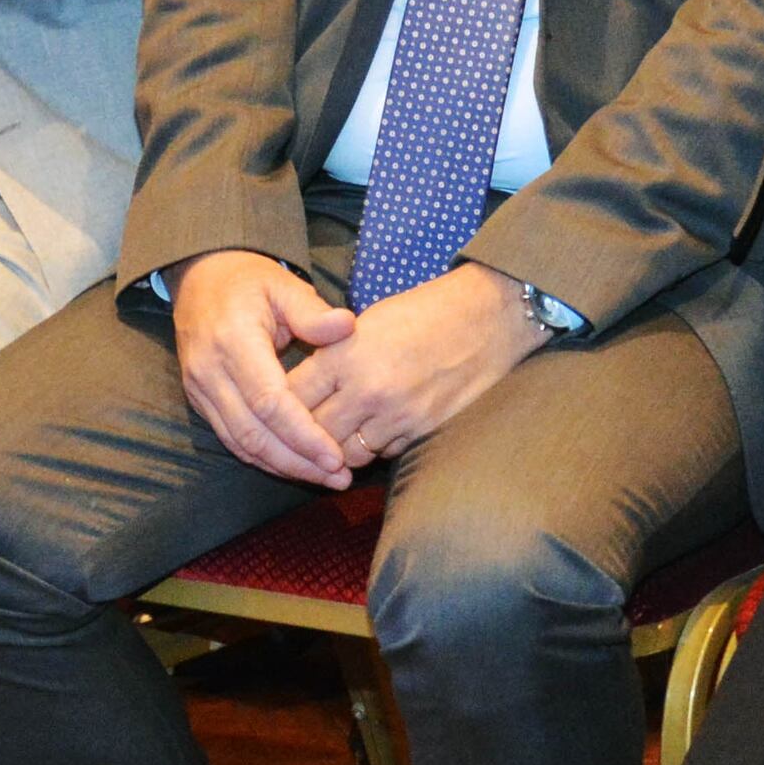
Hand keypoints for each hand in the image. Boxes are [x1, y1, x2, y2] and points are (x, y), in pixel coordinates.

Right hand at [174, 247, 360, 491]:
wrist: (200, 278)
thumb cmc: (249, 282)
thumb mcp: (283, 284)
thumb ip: (312, 311)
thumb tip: (346, 326)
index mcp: (233, 341)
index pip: (269, 402)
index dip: (303, 434)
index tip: (337, 456)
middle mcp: (210, 371)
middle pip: (254, 433)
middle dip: (298, 462)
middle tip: (339, 478)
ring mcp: (200, 389)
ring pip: (240, 444)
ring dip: (283, 466)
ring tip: (324, 478)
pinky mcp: (199, 400)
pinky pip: (231, 439)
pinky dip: (263, 457)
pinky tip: (295, 466)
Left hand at [291, 266, 545, 469]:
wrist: (488, 316)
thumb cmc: (426, 311)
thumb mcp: (368, 322)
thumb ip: (333, 354)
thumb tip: (303, 386)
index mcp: (345, 353)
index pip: (292, 396)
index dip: (279, 407)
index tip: (274, 411)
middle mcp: (367, 388)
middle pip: (313, 433)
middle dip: (302, 436)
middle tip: (297, 436)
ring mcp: (397, 414)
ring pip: (346, 453)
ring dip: (337, 449)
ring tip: (334, 441)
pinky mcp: (423, 430)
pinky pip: (384, 453)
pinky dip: (374, 448)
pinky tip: (375, 432)